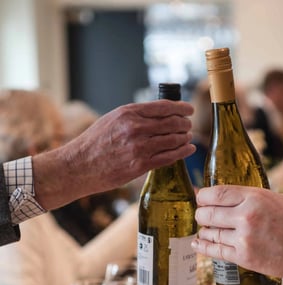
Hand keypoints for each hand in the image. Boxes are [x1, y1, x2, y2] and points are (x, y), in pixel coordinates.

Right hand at [33, 100, 194, 208]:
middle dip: (185, 124)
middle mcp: (135, 128)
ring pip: (173, 140)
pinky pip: (168, 157)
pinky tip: (188, 150)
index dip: (181, 108)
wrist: (80, 166)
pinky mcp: (140, 166)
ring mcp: (139, 148)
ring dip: (185, 138)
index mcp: (128, 113)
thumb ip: (134, 116)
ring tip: (189, 137)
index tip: (189, 110)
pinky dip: (182, 153)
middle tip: (188, 126)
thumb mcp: (112, 119)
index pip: (163, 107)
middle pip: (172, 123)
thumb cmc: (95, 142)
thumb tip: (157, 115)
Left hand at [192, 185, 282, 283]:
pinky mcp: (245, 257)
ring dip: (204, 230)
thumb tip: (238, 199)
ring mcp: (243, 238)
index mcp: (255, 197)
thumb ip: (257, 200)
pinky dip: (204, 246)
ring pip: (210, 232)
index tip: (200, 198)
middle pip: (207, 213)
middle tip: (201, 215)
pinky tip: (197, 243)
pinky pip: (216, 251)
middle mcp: (245, 216)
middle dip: (201, 214)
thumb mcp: (280, 200)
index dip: (202, 196)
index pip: (216, 193)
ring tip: (203, 229)